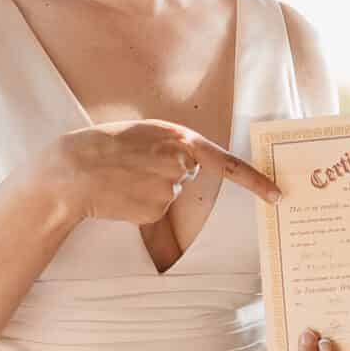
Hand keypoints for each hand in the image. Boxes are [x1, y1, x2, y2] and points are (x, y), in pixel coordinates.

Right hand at [48, 119, 278, 225]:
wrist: (71, 169)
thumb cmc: (102, 148)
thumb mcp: (142, 137)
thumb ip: (169, 150)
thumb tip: (188, 174)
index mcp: (179, 137)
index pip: (227, 163)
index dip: (255, 181)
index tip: (277, 195)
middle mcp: (180, 162)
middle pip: (186, 176)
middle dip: (165, 174)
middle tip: (132, 166)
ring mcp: (168, 188)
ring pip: (170, 196)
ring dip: (149, 191)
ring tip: (122, 178)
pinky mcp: (155, 210)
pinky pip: (155, 213)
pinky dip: (140, 207)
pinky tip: (120, 195)